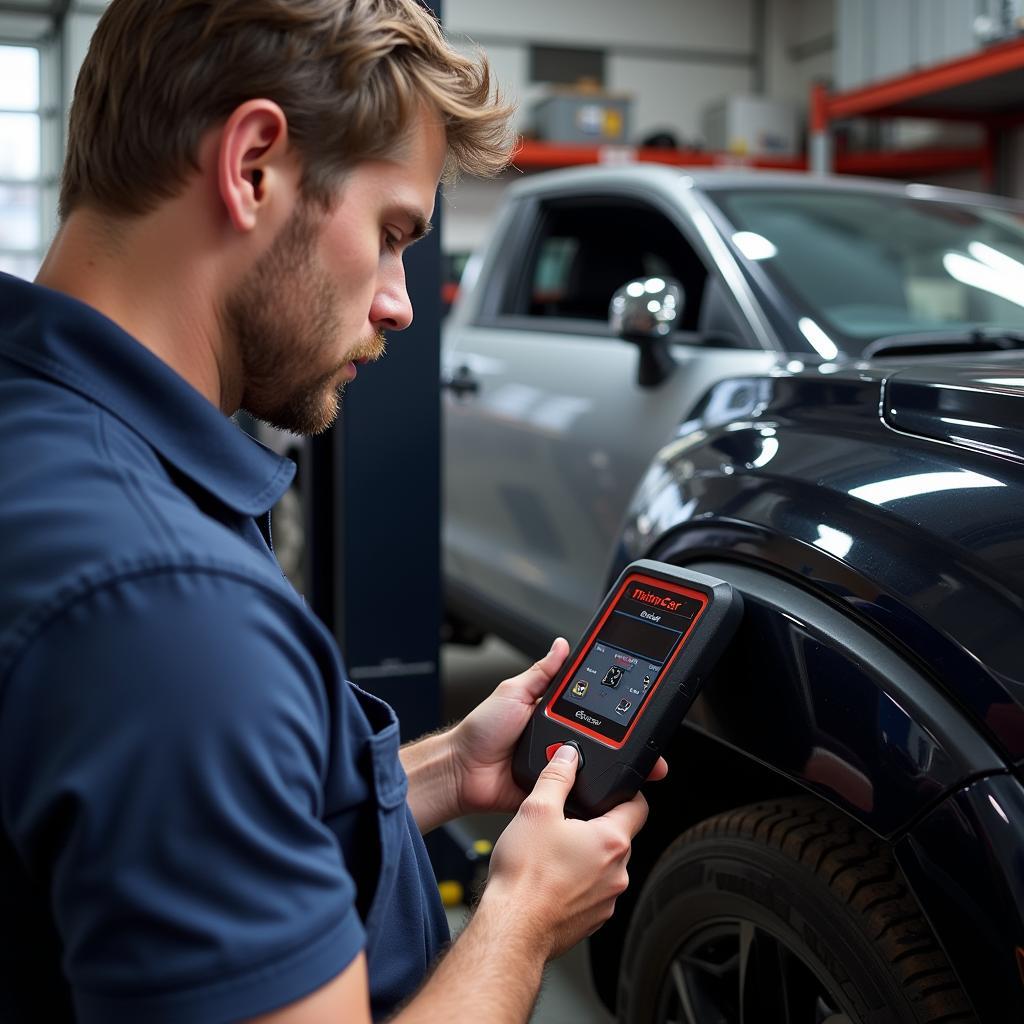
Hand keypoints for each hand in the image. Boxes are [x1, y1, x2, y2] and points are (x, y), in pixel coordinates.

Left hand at [449, 637, 666, 815]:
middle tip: (647, 743)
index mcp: (553, 713)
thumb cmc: (481, 730)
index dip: (615, 708)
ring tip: (629, 762)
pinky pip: (578, 792)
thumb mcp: (514, 691)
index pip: (592, 707)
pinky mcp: (555, 791)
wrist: (463, 771)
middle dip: (626, 742)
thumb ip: (541, 672)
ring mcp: (558, 766)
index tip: (639, 706)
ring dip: (609, 765)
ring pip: (595, 766)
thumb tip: (562, 646)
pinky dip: (590, 789)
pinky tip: (603, 785)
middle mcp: (560, 739)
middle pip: (603, 739)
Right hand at [484, 744, 648, 959]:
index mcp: (612, 841)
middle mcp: (618, 872)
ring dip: (586, 855)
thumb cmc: (525, 876)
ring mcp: (607, 900)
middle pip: (618, 836)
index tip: (613, 786)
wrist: (512, 927)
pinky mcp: (592, 919)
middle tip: (567, 818)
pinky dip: (577, 881)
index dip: (627, 791)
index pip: (639, 806)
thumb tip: (567, 756)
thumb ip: (556, 776)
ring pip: (604, 865)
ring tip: (553, 850)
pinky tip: (550, 877)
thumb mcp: (536, 810)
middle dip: (596, 824)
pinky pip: (592, 891)